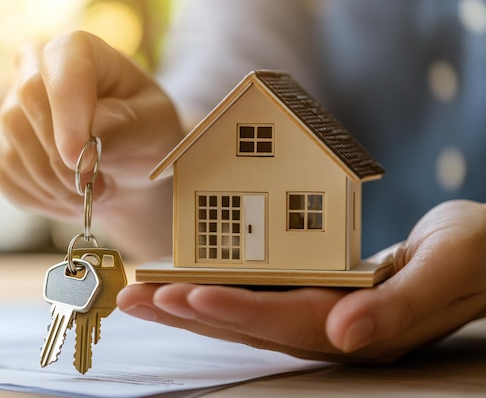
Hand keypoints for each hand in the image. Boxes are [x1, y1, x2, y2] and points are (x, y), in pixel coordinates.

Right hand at [0, 31, 183, 260]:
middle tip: (98, 186)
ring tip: (96, 192)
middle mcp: (35, 71)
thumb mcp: (156, 129)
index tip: (80, 157)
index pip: (61, 67)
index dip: (68, 111)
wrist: (127, 170)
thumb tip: (94, 129)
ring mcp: (12, 110)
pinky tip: (72, 197)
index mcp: (79, 51)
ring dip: (57, 186)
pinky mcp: (2, 148)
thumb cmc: (144, 137)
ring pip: (13, 148)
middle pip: (24, 107)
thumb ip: (128, 127)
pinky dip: (45, 199)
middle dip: (62, 160)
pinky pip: (8, 176)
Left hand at [118, 200, 485, 361]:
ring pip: (247, 314)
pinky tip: (190, 281)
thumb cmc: (475, 254)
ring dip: (193, 306)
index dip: (234, 311)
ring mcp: (322, 313)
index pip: (285, 322)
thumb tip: (346, 335)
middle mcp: (333, 327)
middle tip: (136, 299)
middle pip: (250, 325)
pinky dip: (221, 289)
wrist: (483, 252)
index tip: (184, 297)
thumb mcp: (449, 268)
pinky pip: (261, 294)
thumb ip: (400, 304)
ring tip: (144, 294)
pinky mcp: (317, 295)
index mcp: (361, 324)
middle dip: (190, 314)